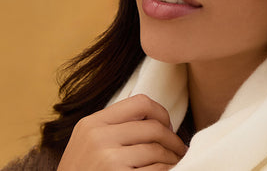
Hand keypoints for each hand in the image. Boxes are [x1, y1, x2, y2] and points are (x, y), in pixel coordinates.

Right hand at [57, 94, 186, 170]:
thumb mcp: (87, 142)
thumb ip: (112, 126)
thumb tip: (154, 118)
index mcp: (92, 124)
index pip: (140, 102)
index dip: (161, 113)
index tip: (166, 126)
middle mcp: (99, 138)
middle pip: (154, 128)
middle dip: (173, 140)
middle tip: (179, 150)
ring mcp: (109, 160)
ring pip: (158, 151)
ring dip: (173, 159)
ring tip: (175, 164)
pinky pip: (158, 170)